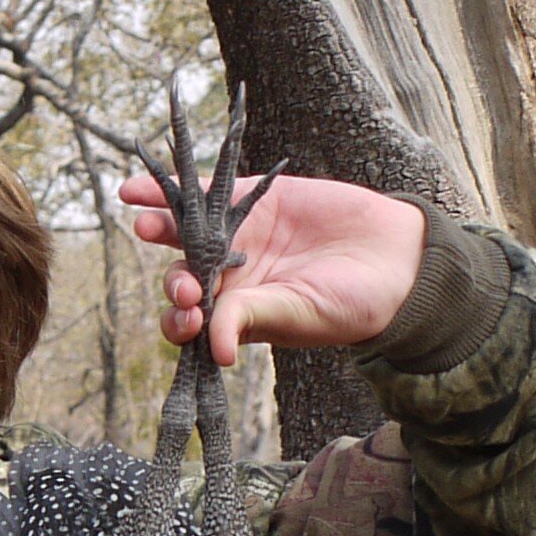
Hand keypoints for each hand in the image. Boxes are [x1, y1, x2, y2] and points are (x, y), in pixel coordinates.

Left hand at [119, 168, 428, 367]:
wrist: (395, 259)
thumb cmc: (350, 303)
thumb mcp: (298, 314)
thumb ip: (251, 318)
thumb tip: (215, 350)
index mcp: (239, 315)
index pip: (193, 323)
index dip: (180, 321)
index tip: (188, 317)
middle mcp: (233, 278)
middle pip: (185, 277)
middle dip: (175, 280)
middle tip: (181, 282)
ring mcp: (242, 236)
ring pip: (188, 232)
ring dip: (161, 224)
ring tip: (141, 216)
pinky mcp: (256, 198)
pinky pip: (212, 191)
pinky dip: (182, 185)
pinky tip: (140, 187)